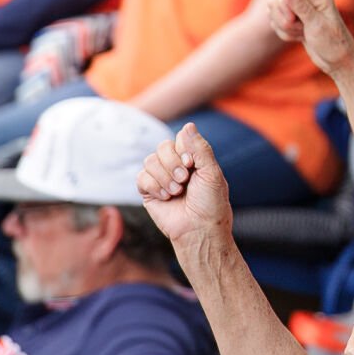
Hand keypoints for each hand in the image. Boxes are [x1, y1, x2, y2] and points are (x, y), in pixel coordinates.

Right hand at [138, 122, 232, 244]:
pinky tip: (166, 197)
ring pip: (150, 160)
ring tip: (176, 191)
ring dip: (164, 176)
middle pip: (162, 147)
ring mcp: (162, 178)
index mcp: (193, 158)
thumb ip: (200, 148)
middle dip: (172, 163)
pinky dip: (154, 186)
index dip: (183, 149)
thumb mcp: (212, 172)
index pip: (180, 138)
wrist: (198, 229)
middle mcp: (176, 165)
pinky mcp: (149, 191)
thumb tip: (188, 125)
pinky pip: (141, 177)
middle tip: (184, 180)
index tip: (192, 164)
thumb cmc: (210, 203)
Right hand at [268, 0, 353, 77]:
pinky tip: (299, 37)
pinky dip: (284, 33)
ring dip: (284, 27)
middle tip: (301, 28)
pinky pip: (276, 22)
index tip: (293, 18)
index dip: (283, 0)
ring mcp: (300, 8)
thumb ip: (300, 5)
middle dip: (283, 17)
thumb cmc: (332, 43)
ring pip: (274, 10)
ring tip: (301, 33)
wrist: (338, 60)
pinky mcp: (295, 19)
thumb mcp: (316, 24)